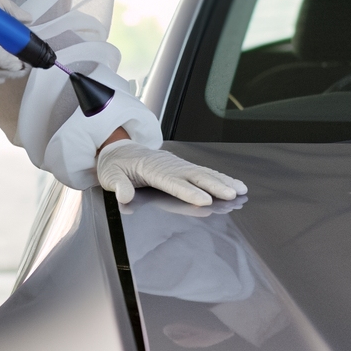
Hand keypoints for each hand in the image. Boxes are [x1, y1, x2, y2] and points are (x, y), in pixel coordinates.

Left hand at [96, 140, 246, 205]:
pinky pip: (204, 172)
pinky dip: (220, 177)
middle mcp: (169, 165)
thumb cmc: (115, 164)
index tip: (205, 200)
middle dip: (214, 186)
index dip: (189, 191)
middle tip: (232, 195)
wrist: (119, 150)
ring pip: (203, 173)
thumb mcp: (110, 175)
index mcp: (152, 168)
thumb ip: (119, 185)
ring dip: (223, 181)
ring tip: (241, 190)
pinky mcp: (182, 167)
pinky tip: (234, 184)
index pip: (173, 182)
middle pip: (195, 176)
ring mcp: (178, 165)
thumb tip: (124, 197)